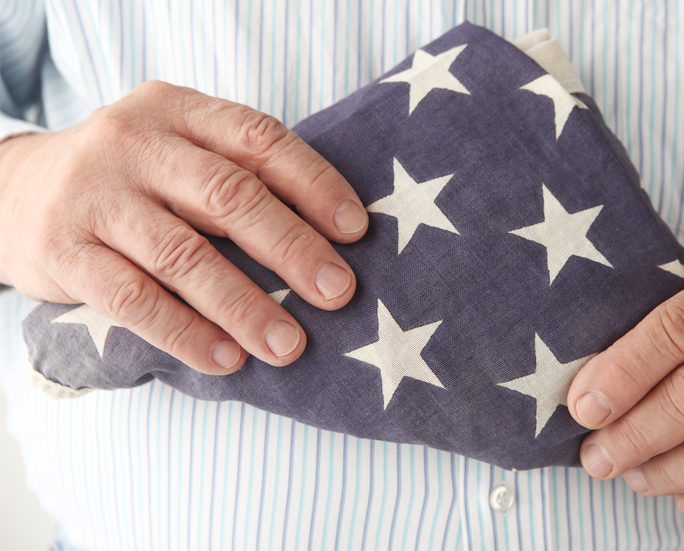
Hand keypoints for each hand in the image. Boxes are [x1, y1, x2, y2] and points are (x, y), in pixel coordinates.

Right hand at [0, 81, 367, 373]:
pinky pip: (133, 299)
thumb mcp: (176, 150)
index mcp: (175, 110)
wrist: (12, 191)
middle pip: (228, 195)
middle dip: (292, 249)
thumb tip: (333, 239)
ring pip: (184, 255)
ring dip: (246, 306)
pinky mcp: (62, 251)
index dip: (314, 184)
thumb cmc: (129, 180)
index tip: (356, 230)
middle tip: (338, 292)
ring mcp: (93, 195)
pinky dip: (186, 333)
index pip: (258, 139)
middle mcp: (133, 143)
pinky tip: (226, 359)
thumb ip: (237, 174)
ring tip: (289, 344)